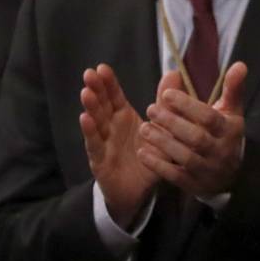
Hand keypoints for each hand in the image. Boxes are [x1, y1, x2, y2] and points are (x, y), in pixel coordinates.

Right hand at [80, 63, 156, 226]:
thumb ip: (164, 104)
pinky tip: (85, 119)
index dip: (108, 84)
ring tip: (86, 92)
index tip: (102, 68)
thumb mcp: (160, 131)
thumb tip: (174, 73)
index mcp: (124, 118)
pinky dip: (90, 132)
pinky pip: (95, 145)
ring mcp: (103, 143)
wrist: (139, 192)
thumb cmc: (146, 157)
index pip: (114, 97)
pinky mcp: (100, 161)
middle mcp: (110, 128)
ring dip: (90, 108)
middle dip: (95, 90)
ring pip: (96, 123)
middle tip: (90, 73)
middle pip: (101, 106)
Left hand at [139, 62, 248, 198]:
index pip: (208, 117)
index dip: (187, 106)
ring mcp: (208, 170)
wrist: (230, 176)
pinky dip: (158, 165)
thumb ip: (232, 88)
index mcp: (229, 130)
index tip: (166, 95)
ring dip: (163, 142)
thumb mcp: (232, 112)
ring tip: (144, 128)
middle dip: (172, 122)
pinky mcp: (195, 185)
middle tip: (150, 109)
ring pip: (185, 156)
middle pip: (196, 137)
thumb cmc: (225, 136)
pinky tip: (142, 153)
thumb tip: (239, 64)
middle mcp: (221, 151)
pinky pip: (175, 176)